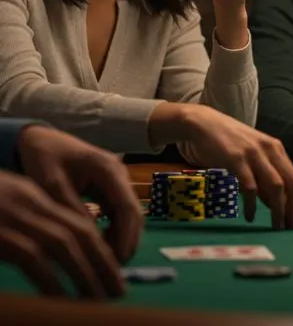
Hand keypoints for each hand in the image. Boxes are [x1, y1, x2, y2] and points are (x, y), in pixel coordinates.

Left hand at [0, 170, 123, 297]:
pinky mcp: (111, 187)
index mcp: (108, 169)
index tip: (118, 259)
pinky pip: (119, 212)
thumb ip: (72, 210)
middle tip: (114, 267)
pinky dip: (114, 229)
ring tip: (106, 260)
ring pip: (128, 214)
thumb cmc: (46, 159)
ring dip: (122, 236)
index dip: (127, 235)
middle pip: (134, 212)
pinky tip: (101, 245)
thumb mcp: (53, 185)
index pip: (127, 207)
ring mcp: (117, 180)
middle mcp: (120, 174)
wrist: (42, 140)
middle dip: (128, 240)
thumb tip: (91, 240)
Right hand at [164, 104, 292, 229]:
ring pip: (274, 186)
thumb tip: (276, 204)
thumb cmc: (228, 142)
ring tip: (275, 225)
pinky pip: (250, 187)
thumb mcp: (253, 155)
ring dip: (278, 209)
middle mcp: (269, 150)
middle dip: (292, 208)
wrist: (203, 124)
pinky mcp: (236, 159)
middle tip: (289, 228)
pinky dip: (252, 205)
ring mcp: (253, 154)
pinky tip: (251, 216)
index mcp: (276, 148)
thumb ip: (264, 176)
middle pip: (290, 183)